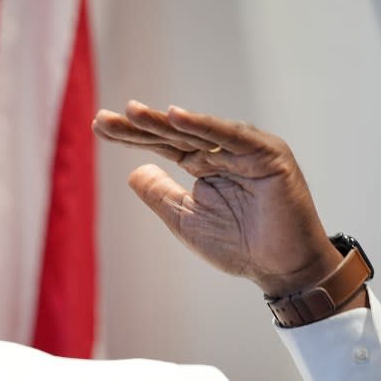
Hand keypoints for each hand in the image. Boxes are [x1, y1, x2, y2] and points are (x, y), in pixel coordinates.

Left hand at [93, 100, 341, 296]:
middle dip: (138, 126)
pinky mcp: (266, 155)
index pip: (162, 145)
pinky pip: (230, 137)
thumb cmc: (238, 246)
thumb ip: (161, 194)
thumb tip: (133, 171)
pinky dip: (204, 126)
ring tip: (132, 112)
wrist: (281, 268)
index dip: (131, 136)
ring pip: (197, 133)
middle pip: (174, 135)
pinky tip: (174, 116)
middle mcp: (222, 152)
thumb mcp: (186, 219)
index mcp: (204, 165)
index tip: (99, 125)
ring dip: (164, 122)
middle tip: (104, 118)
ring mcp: (244, 150)